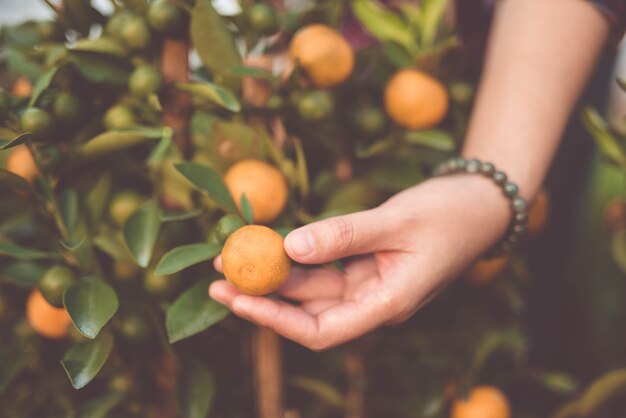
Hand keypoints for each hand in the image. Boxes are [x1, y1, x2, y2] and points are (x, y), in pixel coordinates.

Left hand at [209, 175, 510, 350]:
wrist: (479, 205)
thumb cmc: (449, 215)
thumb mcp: (396, 221)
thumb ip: (344, 234)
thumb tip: (289, 244)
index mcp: (388, 304)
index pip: (322, 330)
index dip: (276, 320)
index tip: (236, 300)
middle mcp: (373, 302)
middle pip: (309, 312)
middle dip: (262, 297)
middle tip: (216, 278)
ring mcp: (368, 285)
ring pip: (311, 290)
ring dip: (273, 276)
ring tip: (229, 259)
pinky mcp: (364, 266)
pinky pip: (322, 268)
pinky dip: (295, 259)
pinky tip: (269, 246)